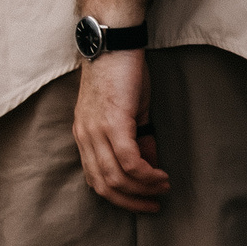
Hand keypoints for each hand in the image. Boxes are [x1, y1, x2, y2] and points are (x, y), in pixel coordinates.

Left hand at [73, 50, 168, 212]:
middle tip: (155, 203)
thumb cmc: (121, 73)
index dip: (119, 197)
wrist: (114, 42)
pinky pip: (129, 161)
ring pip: (116, 176)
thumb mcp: (126, 112)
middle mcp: (85, 135)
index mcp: (84, 134)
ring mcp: (96, 129)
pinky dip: (147, 174)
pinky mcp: (113, 121)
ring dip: (143, 188)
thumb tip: (149, 164)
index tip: (142, 202)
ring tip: (163, 186)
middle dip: (131, 201)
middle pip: (103, 184)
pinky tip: (161, 174)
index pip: (94, 179)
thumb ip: (134, 139)